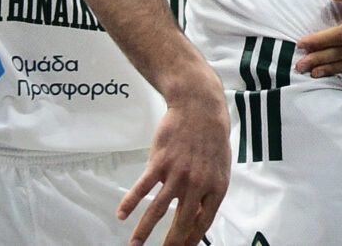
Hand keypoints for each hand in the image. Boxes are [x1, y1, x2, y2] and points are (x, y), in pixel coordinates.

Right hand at [119, 76, 230, 245]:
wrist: (200, 108)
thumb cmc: (211, 139)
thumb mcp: (220, 168)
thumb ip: (209, 193)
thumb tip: (197, 218)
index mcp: (215, 187)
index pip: (203, 223)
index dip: (191, 240)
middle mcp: (197, 184)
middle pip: (181, 223)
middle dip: (169, 244)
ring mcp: (177, 174)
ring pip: (157, 210)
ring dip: (144, 231)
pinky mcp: (160, 162)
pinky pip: (142, 187)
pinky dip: (130, 203)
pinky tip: (121, 215)